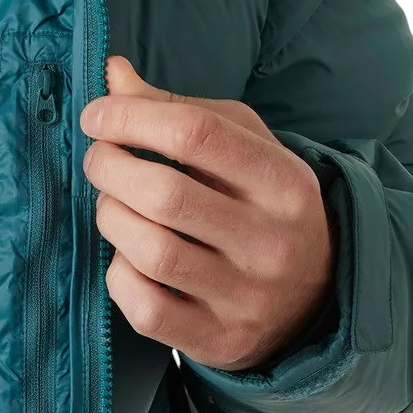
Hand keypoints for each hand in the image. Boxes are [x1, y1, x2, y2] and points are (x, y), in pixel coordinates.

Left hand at [79, 56, 338, 372]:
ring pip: (150, 250)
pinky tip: (127, 257)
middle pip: (164, 194)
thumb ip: (176, 107)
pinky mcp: (219, 340)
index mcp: (282, 181)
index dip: (131, 117)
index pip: (195, 133)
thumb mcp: (241, 145)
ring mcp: (247, 298)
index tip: (96, 115)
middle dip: (109, 166)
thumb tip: (111, 72)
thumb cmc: (261, 202)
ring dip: (110, 217)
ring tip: (112, 204)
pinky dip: (119, 275)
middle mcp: (272, 242)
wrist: (315, 295)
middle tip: (98, 158)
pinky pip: (144, 307)